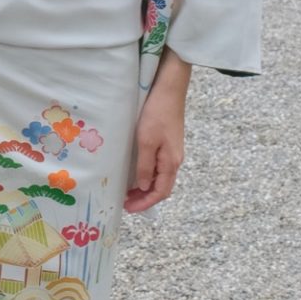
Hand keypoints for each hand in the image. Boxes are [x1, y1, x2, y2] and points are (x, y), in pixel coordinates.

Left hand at [126, 50, 190, 212]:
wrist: (168, 89)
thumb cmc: (156, 114)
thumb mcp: (146, 141)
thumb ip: (145, 166)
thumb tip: (144, 187)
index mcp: (171, 162)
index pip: (161, 192)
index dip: (145, 203)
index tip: (129, 209)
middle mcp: (175, 159)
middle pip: (162, 186)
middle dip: (144, 198)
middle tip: (125, 203)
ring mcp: (172, 151)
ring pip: (160, 177)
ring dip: (145, 187)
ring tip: (128, 191)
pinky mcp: (168, 142)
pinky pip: (159, 166)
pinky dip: (148, 174)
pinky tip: (136, 172)